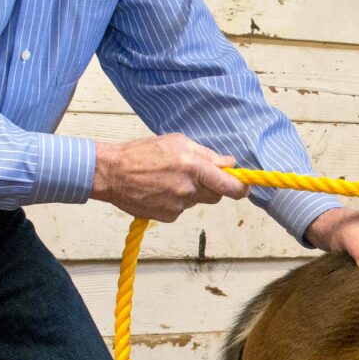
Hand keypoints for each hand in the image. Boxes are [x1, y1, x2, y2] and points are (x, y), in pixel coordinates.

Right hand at [92, 134, 246, 220]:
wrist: (112, 173)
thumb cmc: (142, 153)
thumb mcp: (177, 142)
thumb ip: (207, 154)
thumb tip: (230, 163)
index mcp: (194, 167)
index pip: (229, 186)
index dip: (241, 188)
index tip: (245, 187)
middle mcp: (188, 189)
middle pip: (216, 196)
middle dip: (213, 187)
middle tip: (196, 176)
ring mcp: (178, 205)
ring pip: (197, 202)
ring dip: (191, 192)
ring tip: (169, 179)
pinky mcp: (168, 217)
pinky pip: (182, 210)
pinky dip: (176, 201)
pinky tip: (160, 189)